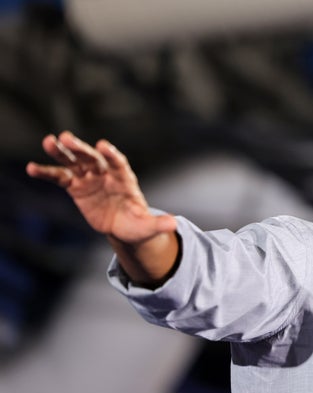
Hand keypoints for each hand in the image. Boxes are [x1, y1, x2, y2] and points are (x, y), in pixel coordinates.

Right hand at [26, 131, 176, 244]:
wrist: (123, 227)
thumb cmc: (138, 224)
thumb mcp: (148, 227)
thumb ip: (158, 224)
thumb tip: (174, 225)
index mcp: (125, 180)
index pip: (119, 164)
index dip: (111, 155)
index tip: (103, 146)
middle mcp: (106, 174)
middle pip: (93, 158)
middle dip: (82, 149)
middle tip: (67, 137)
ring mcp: (90, 178)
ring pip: (75, 162)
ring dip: (62, 152)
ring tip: (48, 141)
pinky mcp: (76, 187)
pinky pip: (60, 178)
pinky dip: (47, 173)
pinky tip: (31, 168)